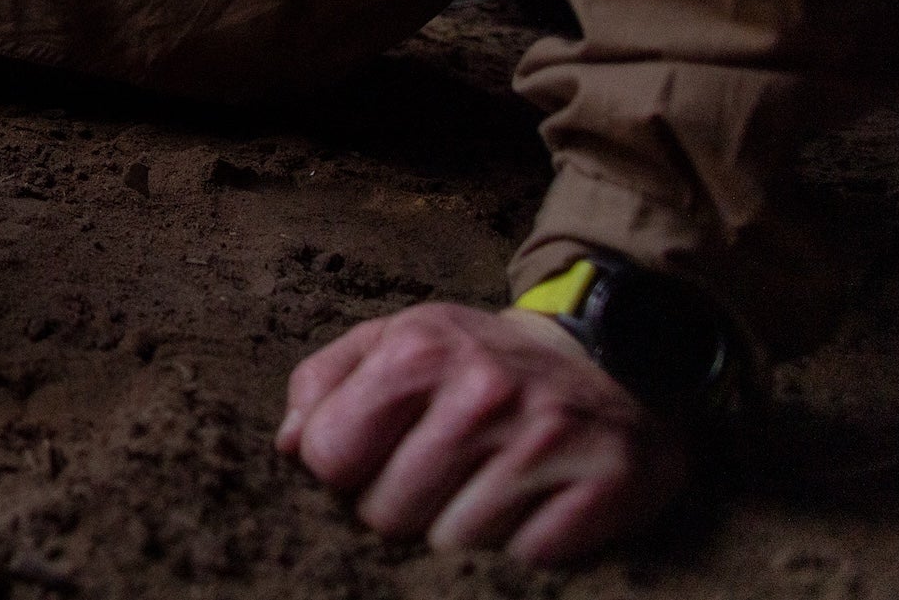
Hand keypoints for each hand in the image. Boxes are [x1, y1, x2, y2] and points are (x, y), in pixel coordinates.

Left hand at [277, 302, 686, 564]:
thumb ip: (326, 383)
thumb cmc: (479, 360)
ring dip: (460, 534)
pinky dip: (523, 549)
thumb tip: (287, 447)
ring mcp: (547, 439)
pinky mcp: (608, 484)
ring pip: (454, 546)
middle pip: (386, 513)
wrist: (611, 357)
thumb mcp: (399, 339)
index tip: (369, 463)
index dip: (340, 474)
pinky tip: (533, 508)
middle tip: (434, 481)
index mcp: (418, 349)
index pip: (329, 457)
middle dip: (398, 509)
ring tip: (483, 491)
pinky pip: (529, 560)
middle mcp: (482, 390)